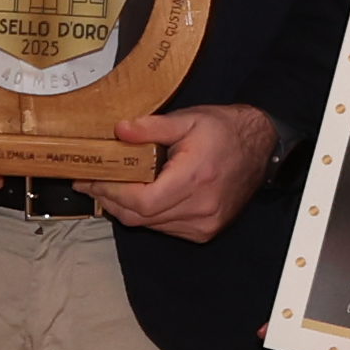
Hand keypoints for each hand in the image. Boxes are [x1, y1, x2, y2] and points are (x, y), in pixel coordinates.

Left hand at [90, 101, 282, 245]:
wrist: (259, 146)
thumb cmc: (224, 131)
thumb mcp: (187, 119)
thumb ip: (151, 126)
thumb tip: (120, 131)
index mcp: (195, 179)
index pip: (142, 200)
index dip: (111, 192)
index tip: (91, 179)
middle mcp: (201, 208)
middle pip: (140, 217)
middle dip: (110, 200)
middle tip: (90, 183)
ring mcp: (204, 223)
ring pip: (150, 225)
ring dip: (126, 209)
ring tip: (108, 188)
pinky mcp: (206, 230)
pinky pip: (164, 228)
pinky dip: (146, 215)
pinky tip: (136, 197)